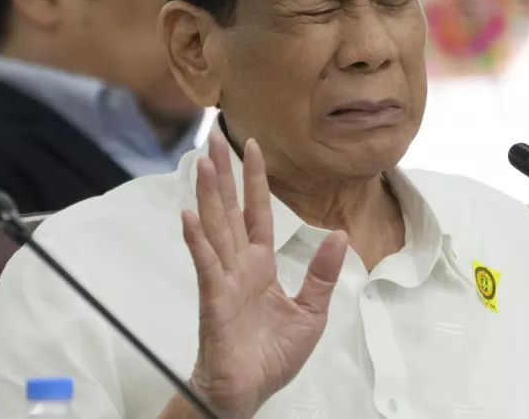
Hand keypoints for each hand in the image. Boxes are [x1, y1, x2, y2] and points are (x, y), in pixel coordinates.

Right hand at [180, 131, 347, 418]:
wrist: (248, 393)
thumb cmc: (271, 356)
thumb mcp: (310, 313)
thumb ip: (320, 274)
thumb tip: (339, 234)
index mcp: (261, 266)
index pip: (258, 213)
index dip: (256, 180)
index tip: (254, 147)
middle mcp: (239, 266)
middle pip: (229, 210)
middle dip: (224, 173)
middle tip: (213, 136)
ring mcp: (224, 281)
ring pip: (216, 229)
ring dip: (208, 196)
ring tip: (202, 163)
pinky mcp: (214, 301)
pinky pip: (206, 266)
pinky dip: (197, 242)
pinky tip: (189, 217)